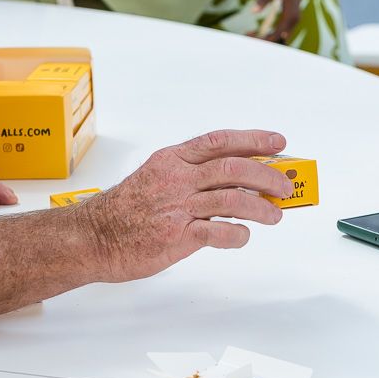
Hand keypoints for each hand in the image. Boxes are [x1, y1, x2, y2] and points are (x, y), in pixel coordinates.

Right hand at [75, 130, 293, 281]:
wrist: (93, 237)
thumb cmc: (127, 211)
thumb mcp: (157, 179)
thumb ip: (192, 176)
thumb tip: (239, 181)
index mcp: (172, 160)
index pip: (219, 141)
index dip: (253, 140)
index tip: (279, 143)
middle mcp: (176, 178)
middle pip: (233, 168)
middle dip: (267, 176)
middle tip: (285, 188)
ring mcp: (176, 207)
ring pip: (232, 199)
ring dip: (261, 207)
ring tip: (275, 216)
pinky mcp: (175, 236)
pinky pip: (217, 232)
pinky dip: (238, 234)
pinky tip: (243, 236)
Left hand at [251, 0, 304, 43]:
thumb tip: (253, 12)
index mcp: (292, 14)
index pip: (279, 33)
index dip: (265, 38)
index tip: (251, 38)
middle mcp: (294, 20)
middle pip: (279, 37)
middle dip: (263, 39)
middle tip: (246, 35)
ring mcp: (293, 21)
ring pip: (278, 36)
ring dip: (264, 37)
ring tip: (248, 33)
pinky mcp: (289, 20)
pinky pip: (278, 32)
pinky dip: (267, 33)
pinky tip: (255, 30)